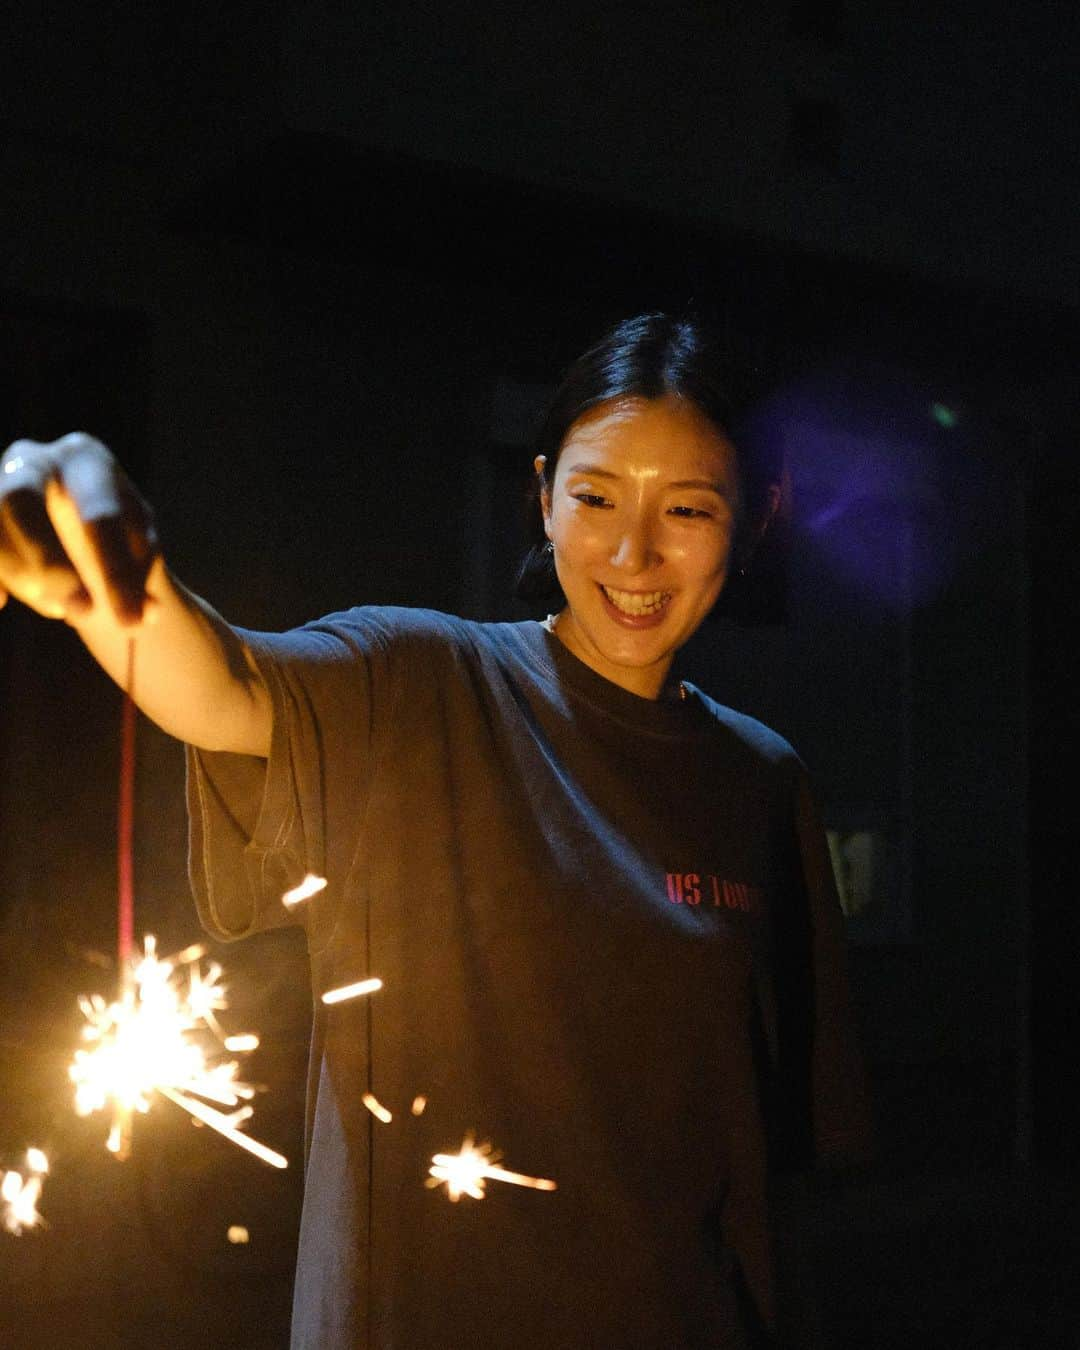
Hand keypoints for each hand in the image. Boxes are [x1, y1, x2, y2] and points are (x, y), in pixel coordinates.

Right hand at [0, 433, 158, 624]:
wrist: (80, 525)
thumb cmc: (116, 535)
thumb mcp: (139, 551)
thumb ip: (140, 579)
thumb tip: (145, 613)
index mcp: (85, 460)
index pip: (98, 514)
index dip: (114, 572)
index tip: (131, 620)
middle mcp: (31, 461)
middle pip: (19, 500)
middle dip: (47, 562)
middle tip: (81, 610)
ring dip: (18, 573)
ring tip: (58, 609)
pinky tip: (0, 602)